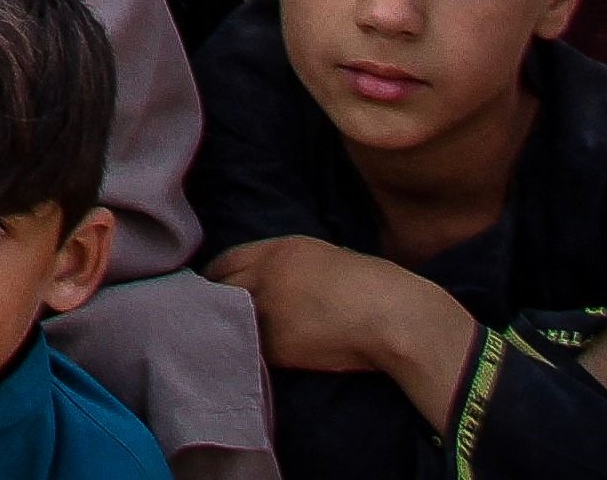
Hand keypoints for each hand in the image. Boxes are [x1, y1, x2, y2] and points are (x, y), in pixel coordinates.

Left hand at [208, 236, 475, 423]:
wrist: (394, 316)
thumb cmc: (373, 286)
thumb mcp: (324, 257)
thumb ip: (290, 265)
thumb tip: (274, 277)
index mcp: (280, 249)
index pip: (226, 260)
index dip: (216, 277)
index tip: (212, 289)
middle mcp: (265, 275)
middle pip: (220, 289)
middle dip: (216, 302)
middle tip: (214, 317)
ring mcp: (268, 310)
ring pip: (231, 320)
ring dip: (230, 328)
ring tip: (230, 337)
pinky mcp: (277, 345)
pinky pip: (252, 349)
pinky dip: (250, 352)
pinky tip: (253, 356)